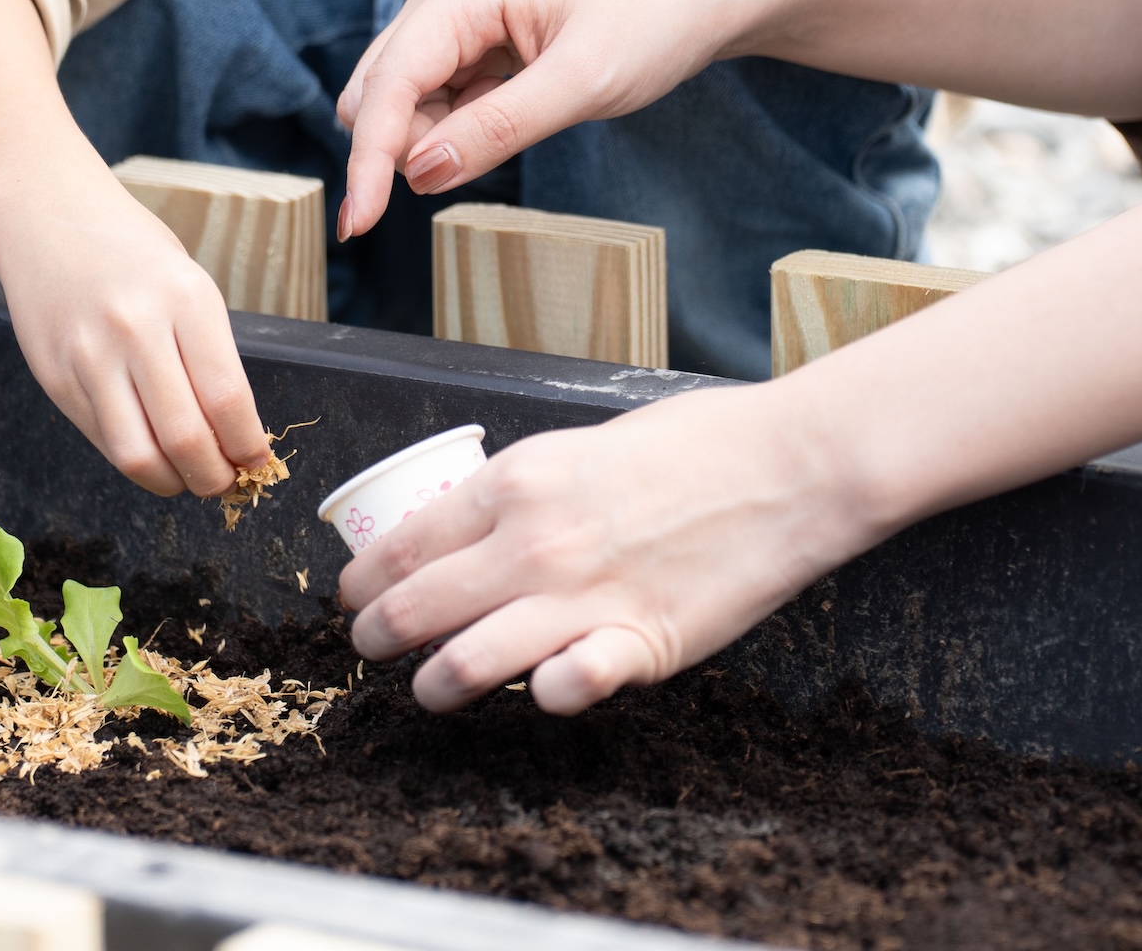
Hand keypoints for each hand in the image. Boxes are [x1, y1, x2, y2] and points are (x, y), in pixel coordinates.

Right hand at [0, 0, 272, 497]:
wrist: (47, 216)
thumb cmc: (132, 251)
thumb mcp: (190, 287)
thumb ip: (211, 358)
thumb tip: (236, 436)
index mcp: (186, 301)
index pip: (228, 401)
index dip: (248, 447)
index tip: (258, 461)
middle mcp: (136, 330)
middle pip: (186, 439)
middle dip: (215, 478)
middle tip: (225, 482)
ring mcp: (88, 358)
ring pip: (138, 456)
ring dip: (172, 483)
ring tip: (187, 478)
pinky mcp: (54, 378)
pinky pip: (102, 441)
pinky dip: (134, 460)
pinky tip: (151, 454)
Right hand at [333, 0, 757, 239]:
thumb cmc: (651, 19)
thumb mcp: (584, 84)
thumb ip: (498, 130)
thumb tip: (421, 174)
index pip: (387, 86)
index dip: (369, 160)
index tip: (357, 225)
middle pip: (376, 96)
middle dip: (410, 145)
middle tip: (497, 145)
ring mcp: (451, 17)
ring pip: (399, 104)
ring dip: (437, 137)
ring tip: (523, 117)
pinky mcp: (468, 42)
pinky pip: (434, 103)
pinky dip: (458, 128)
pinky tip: (516, 111)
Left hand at [336, 384, 886, 713]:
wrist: (788, 465)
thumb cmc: (693, 443)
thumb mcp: (580, 444)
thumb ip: (522, 490)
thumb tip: (470, 522)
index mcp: (513, 483)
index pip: (400, 546)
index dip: (360, 583)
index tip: (353, 597)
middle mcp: (532, 543)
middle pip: (411, 610)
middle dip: (374, 639)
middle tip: (373, 647)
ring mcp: (581, 598)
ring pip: (462, 666)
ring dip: (434, 686)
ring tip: (431, 687)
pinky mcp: (638, 644)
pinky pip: (562, 691)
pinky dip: (539, 698)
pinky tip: (537, 691)